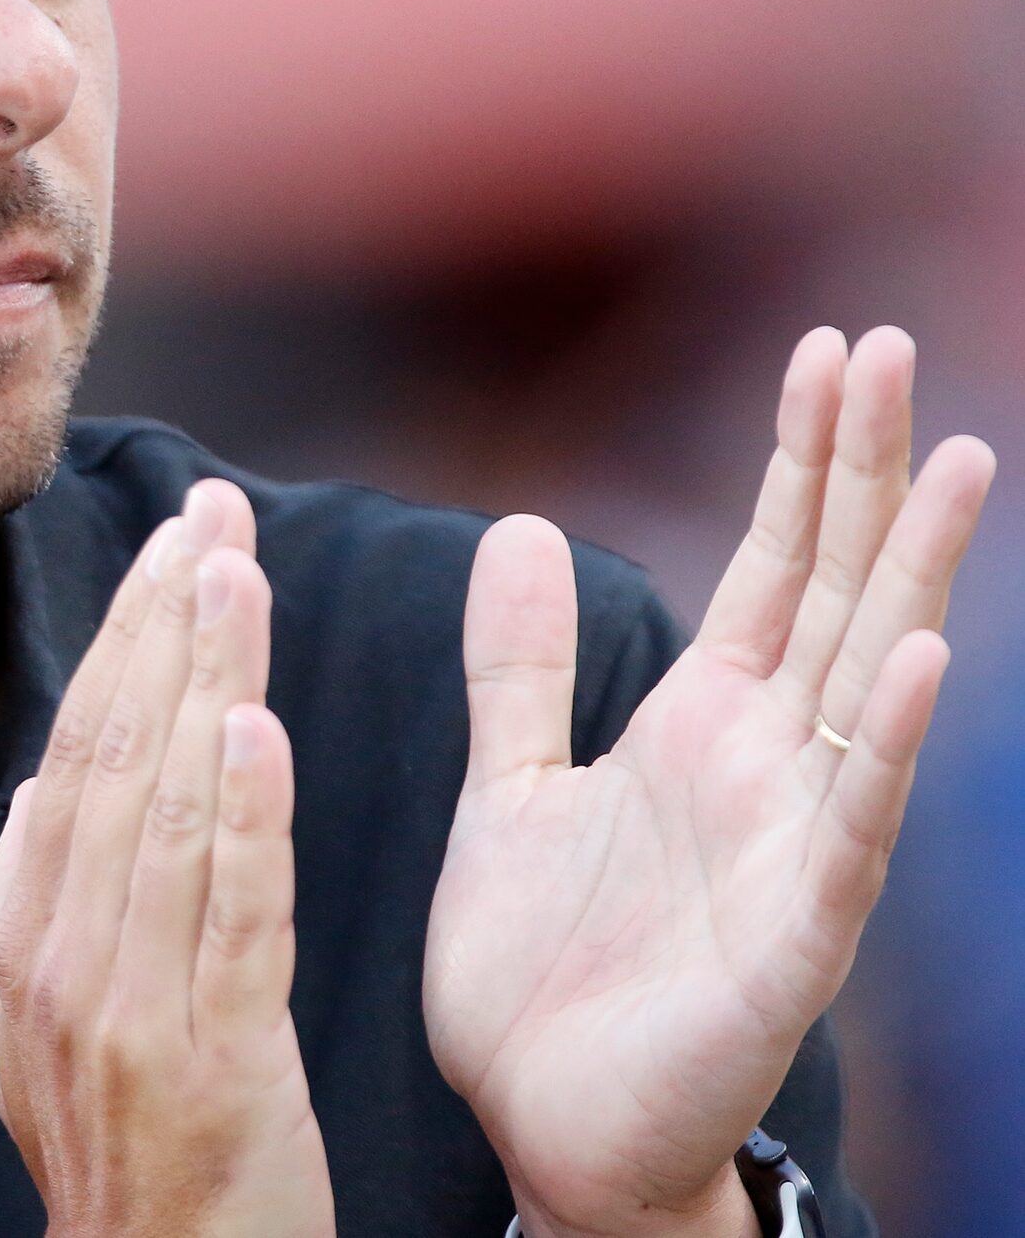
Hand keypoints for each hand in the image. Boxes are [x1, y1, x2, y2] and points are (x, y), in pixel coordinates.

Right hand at [0, 480, 333, 1237]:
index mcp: (22, 935)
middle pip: (115, 755)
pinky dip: (242, 816)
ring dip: (204, 681)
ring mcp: (127, 1010)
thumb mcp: (49, 1022)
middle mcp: (57, 959)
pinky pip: (230, 917)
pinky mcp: (214, 1062)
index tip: (174, 539)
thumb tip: (57, 775)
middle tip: (211, 513)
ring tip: (235, 575)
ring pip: (168, 811)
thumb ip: (52, 902)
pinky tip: (255, 725)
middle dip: (165, 623)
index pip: (78, 748)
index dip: (127, 636)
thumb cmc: (131, 1150)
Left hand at [424, 326, 995, 1237]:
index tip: (826, 353)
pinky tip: (923, 659)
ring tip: (959, 460)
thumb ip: (522, 665)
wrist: (539, 1123)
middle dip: (865, 473)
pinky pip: (852, 830)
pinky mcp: (792, 939)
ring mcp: (793, 846)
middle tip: (893, 344)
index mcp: (699, 726)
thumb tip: (523, 526)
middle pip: (836, 592)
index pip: (771, 566)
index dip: (801, 463)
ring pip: (872, 686)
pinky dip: (887, 746)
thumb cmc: (541, 966)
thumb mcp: (510, 783)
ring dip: (915, 576)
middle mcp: (766, 767)